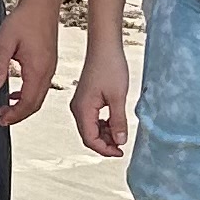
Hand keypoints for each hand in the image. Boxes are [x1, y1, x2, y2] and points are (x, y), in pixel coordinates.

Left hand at [0, 2, 59, 131]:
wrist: (42, 4)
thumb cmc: (24, 19)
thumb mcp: (4, 42)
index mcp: (37, 69)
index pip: (27, 102)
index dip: (14, 115)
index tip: (1, 119)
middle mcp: (47, 71)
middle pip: (35, 103)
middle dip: (19, 114)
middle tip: (3, 118)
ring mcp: (51, 67)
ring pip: (40, 96)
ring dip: (24, 105)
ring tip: (8, 107)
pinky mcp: (50, 62)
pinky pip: (41, 86)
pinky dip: (30, 95)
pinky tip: (17, 92)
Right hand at [71, 37, 133, 158]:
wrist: (104, 46)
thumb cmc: (110, 67)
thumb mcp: (118, 97)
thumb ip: (118, 121)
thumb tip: (120, 142)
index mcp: (82, 109)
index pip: (90, 139)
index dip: (105, 150)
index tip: (121, 152)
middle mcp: (77, 108)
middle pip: (89, 136)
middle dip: (105, 144)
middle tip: (122, 146)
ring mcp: (80, 104)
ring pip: (91, 129)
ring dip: (105, 135)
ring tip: (121, 133)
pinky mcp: (85, 100)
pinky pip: (92, 119)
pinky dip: (103, 125)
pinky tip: (115, 123)